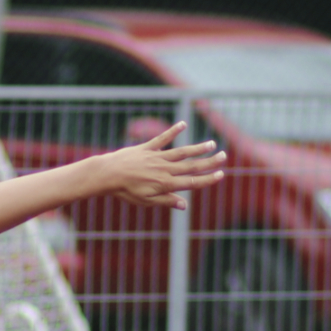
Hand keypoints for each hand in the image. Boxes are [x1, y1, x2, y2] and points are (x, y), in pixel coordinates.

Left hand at [106, 122, 226, 209]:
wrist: (107, 175)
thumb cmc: (126, 191)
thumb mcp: (146, 201)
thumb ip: (166, 201)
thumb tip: (184, 205)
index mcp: (166, 184)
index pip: (192, 182)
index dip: (208, 179)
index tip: (220, 175)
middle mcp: (165, 169)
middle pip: (191, 166)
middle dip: (209, 162)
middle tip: (223, 156)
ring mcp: (157, 157)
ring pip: (182, 152)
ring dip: (198, 148)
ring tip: (212, 144)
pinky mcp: (147, 147)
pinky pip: (162, 138)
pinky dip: (173, 131)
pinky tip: (183, 124)